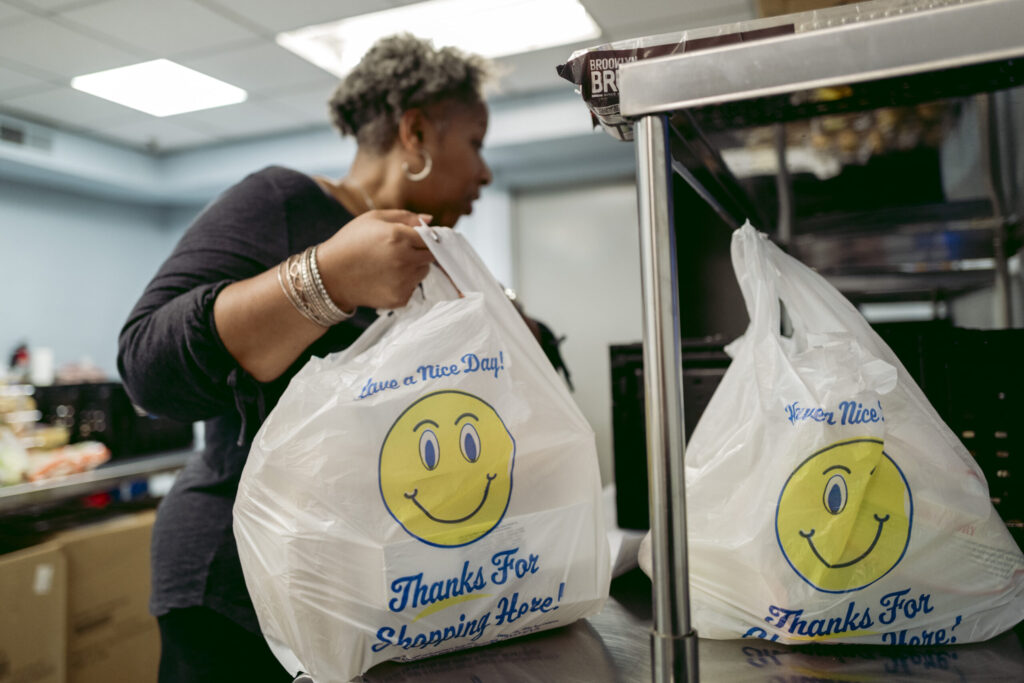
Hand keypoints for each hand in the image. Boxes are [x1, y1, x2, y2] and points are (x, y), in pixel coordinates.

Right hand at [316, 209, 434, 310]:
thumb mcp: (373, 218)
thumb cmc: (349, 242)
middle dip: (422, 252)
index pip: (432, 237)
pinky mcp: (400, 298)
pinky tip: (386, 278)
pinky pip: (413, 288)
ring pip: (423, 272)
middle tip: (402, 251)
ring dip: (414, 267)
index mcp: (399, 236)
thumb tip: (430, 220)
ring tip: (390, 264)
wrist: (329, 276)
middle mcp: (404, 259)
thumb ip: (405, 217)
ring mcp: (403, 281)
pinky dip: (405, 283)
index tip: (422, 239)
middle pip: (431, 256)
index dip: (428, 237)